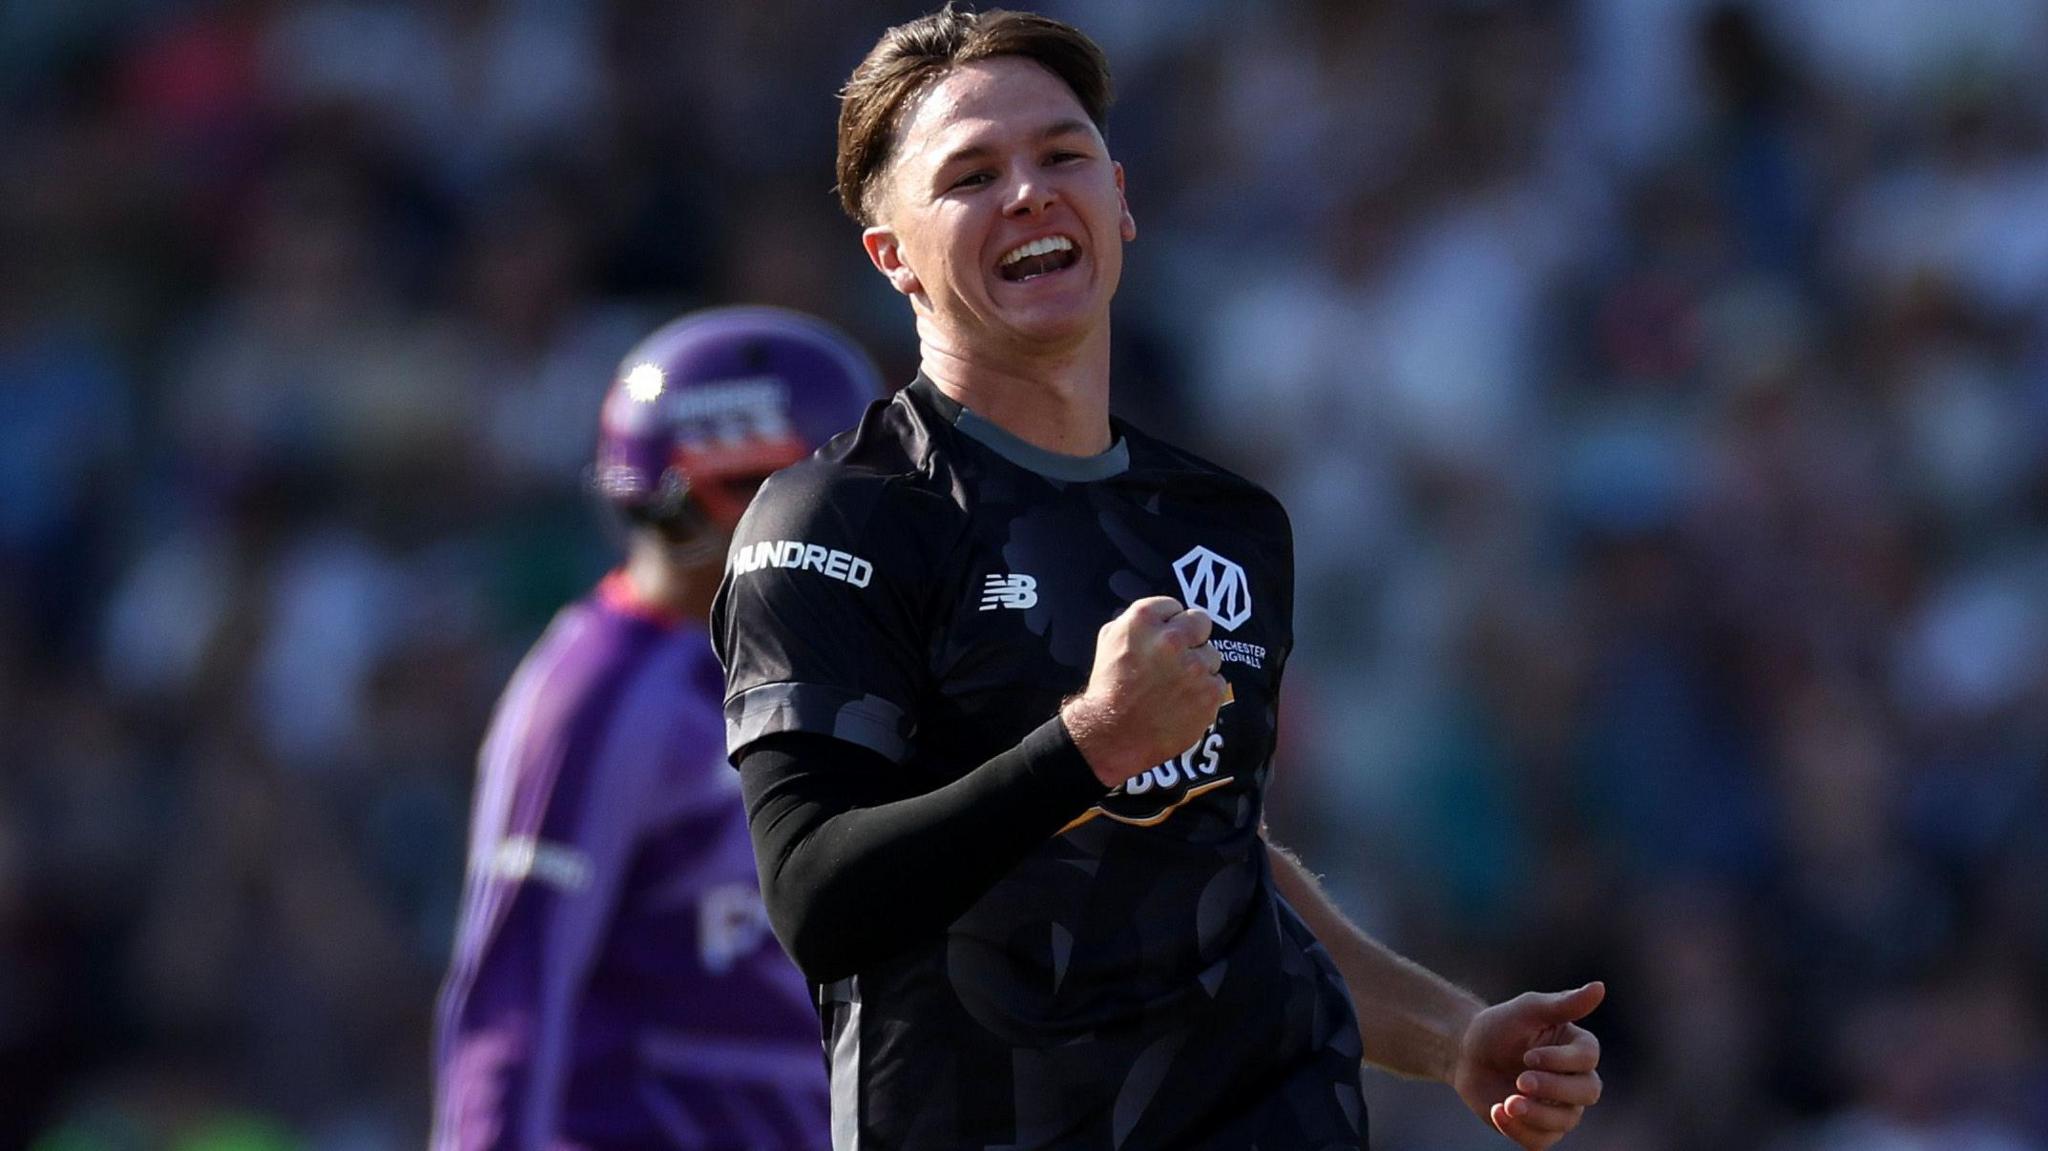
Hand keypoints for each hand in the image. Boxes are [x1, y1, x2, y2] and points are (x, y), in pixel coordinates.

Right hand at [1061, 597, 1229, 786]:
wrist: (1112, 734)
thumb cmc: (1108, 687)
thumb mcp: (1109, 639)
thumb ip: (1135, 620)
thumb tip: (1161, 615)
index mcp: (1143, 620)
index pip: (1174, 606)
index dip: (1168, 623)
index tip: (1161, 639)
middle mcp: (1171, 639)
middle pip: (1201, 621)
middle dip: (1192, 636)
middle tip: (1178, 657)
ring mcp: (1193, 667)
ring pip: (1212, 655)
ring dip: (1198, 667)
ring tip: (1175, 686)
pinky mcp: (1209, 693)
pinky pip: (1217, 683)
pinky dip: (1204, 692)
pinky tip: (1183, 702)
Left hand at [1453, 982, 1605, 1148]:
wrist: (1466, 1055)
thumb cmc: (1499, 1028)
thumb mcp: (1527, 1010)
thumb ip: (1563, 1004)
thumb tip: (1600, 987)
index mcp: (1578, 1048)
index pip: (1588, 1059)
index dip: (1561, 1061)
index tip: (1528, 1055)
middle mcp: (1576, 1079)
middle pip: (1587, 1093)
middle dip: (1553, 1089)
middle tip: (1520, 1081)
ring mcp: (1561, 1107)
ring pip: (1565, 1121)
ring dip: (1536, 1114)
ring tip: (1506, 1102)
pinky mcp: (1540, 1128)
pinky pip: (1541, 1141)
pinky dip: (1520, 1130)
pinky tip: (1498, 1111)